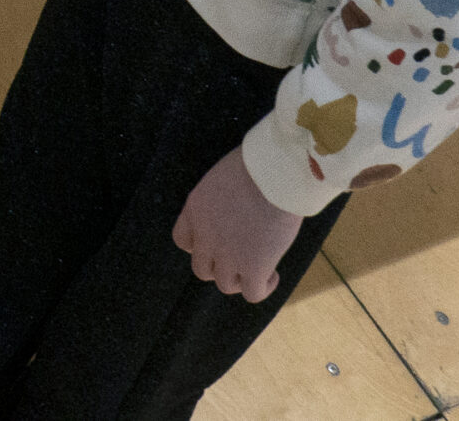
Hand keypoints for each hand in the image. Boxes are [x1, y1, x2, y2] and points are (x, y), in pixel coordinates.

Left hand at [172, 147, 302, 303]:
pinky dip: (263, 288)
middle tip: (241, 256)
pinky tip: (273, 275)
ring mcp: (228, 255)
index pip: (182, 240)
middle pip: (201, 269)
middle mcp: (206, 236)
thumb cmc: (257, 164)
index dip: (200, 246)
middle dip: (220, 266)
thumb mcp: (223, 178)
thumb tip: (236, 210)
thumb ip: (220, 200)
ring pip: (225, 284)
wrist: (275, 173)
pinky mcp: (254, 267)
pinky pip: (252, 293)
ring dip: (240, 279)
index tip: (218, 242)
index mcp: (195, 210)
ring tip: (259, 267)